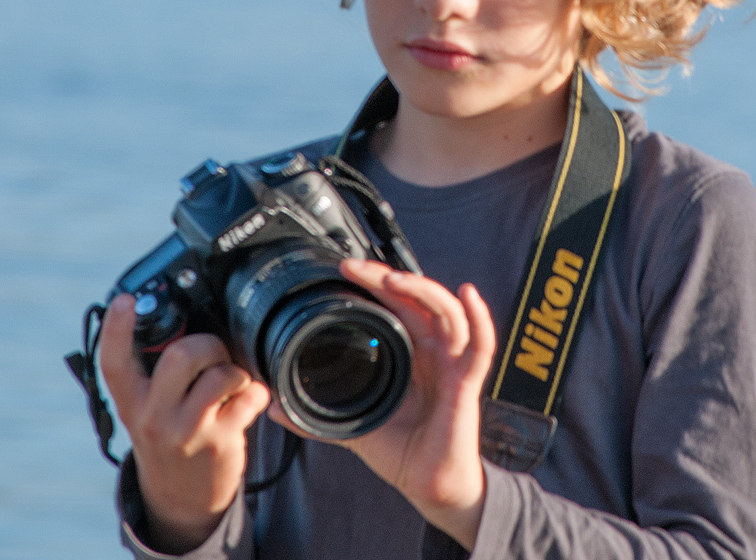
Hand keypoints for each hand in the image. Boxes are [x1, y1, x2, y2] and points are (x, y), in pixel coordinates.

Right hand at [99, 295, 270, 553]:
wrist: (182, 499)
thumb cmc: (169, 436)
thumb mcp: (148, 408)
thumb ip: (154, 371)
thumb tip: (179, 318)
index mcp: (131, 403)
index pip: (114, 363)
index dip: (116, 329)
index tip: (124, 299)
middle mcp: (153, 418)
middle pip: (179, 356)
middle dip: (205, 343)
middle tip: (212, 354)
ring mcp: (186, 432)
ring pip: (218, 374)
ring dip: (233, 370)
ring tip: (230, 382)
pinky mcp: (219, 442)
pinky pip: (248, 396)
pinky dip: (256, 391)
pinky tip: (248, 400)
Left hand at [269, 259, 495, 550]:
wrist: (429, 487)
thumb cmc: (402, 452)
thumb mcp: (352, 425)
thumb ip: (315, 416)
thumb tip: (274, 407)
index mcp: (408, 352)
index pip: (394, 304)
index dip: (373, 283)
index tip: (344, 270)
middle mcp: (431, 350)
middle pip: (416, 298)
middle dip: (387, 277)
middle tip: (356, 268)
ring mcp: (451, 362)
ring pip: (445, 311)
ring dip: (422, 290)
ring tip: (394, 280)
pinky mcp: (466, 383)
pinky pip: (480, 345)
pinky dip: (479, 318)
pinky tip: (469, 296)